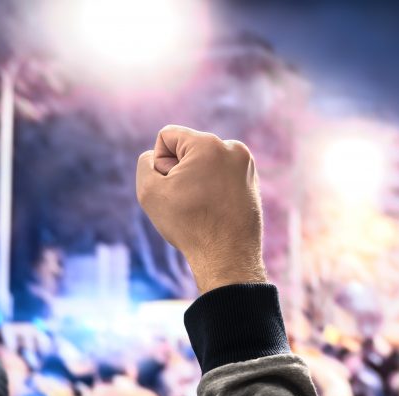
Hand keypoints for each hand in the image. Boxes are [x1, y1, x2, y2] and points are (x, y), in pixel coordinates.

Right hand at [136, 125, 266, 293]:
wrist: (227, 257)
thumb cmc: (189, 225)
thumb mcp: (149, 191)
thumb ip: (145, 164)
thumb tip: (157, 158)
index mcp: (209, 144)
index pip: (167, 136)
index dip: (159, 163)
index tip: (171, 187)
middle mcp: (233, 148)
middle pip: (188, 149)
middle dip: (180, 171)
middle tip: (187, 201)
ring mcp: (246, 165)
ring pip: (205, 163)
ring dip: (196, 180)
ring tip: (202, 206)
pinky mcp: (252, 181)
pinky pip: (221, 176)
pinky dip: (213, 189)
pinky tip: (214, 210)